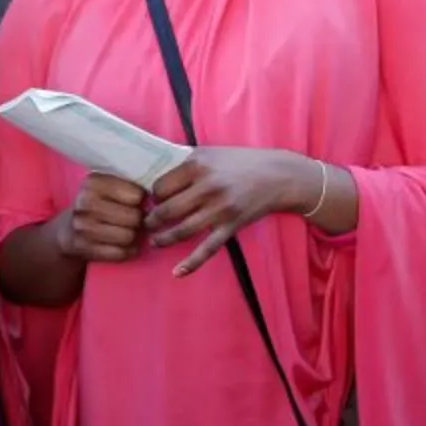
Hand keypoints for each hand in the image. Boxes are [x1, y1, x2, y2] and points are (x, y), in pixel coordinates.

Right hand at [56, 173, 147, 263]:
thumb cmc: (97, 205)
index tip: (135, 202)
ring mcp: (83, 226)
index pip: (136, 195)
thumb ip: (130, 186)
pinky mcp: (84, 247)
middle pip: (134, 217)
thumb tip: (158, 198)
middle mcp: (86, 202)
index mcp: (94, 182)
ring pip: (129, 236)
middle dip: (138, 220)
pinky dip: (126, 251)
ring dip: (133, 236)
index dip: (141, 200)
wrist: (67, 230)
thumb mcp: (108, 187)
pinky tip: (122, 245)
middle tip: (133, 220)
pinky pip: (120, 253)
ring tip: (127, 231)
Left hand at [144, 147, 318, 276]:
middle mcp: (206, 187)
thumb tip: (157, 176)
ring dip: (163, 239)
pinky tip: (177, 273)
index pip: (160, 186)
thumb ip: (185, 163)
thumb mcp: (211, 152)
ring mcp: (219, 209)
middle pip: (166, 210)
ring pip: (181, 231)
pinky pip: (207, 249)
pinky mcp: (230, 226)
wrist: (278, 175)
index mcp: (198, 165)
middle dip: (152, 220)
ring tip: (155, 241)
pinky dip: (191, 263)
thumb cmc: (241, 161)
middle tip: (147, 223)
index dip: (153, 195)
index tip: (153, 199)